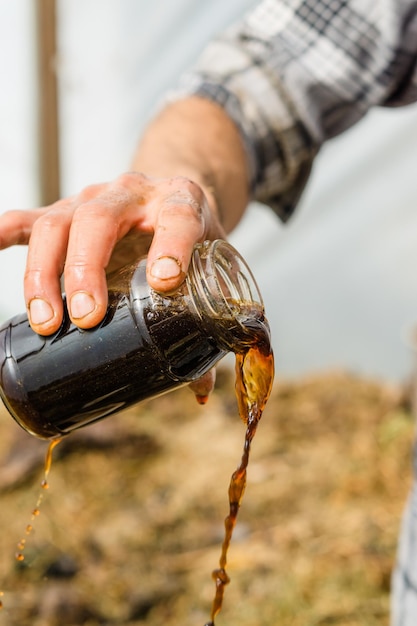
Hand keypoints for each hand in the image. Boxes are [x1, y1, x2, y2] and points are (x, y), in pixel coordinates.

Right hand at [0, 172, 224, 335]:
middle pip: (99, 220)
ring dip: (45, 272)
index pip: (177, 217)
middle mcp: (132, 194)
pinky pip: (27, 219)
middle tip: (86, 318)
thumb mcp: (211, 264)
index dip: (172, 246)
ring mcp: (93, 199)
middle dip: (87, 270)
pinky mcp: (65, 210)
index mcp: (179, 202)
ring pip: (57, 223)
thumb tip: (199, 388)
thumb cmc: (194, 235)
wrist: (172, 195)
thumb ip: (208, 319)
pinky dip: (5, 233)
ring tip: (46, 321)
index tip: (163, 282)